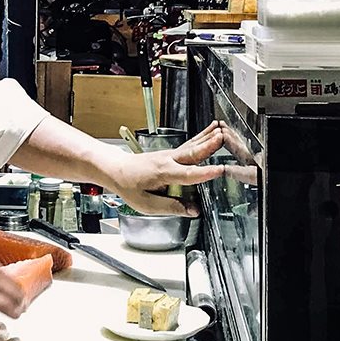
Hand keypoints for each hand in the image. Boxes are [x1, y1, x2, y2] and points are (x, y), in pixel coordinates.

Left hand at [109, 122, 224, 215]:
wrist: (116, 169)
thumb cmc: (129, 185)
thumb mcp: (146, 204)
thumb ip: (171, 207)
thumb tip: (193, 211)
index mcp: (162, 173)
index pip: (187, 174)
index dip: (204, 173)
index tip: (219, 170)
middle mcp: (168, 160)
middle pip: (192, 152)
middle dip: (209, 145)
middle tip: (223, 138)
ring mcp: (170, 154)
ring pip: (193, 145)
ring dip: (208, 137)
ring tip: (222, 129)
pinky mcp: (172, 153)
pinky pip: (190, 144)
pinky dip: (203, 136)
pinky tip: (212, 131)